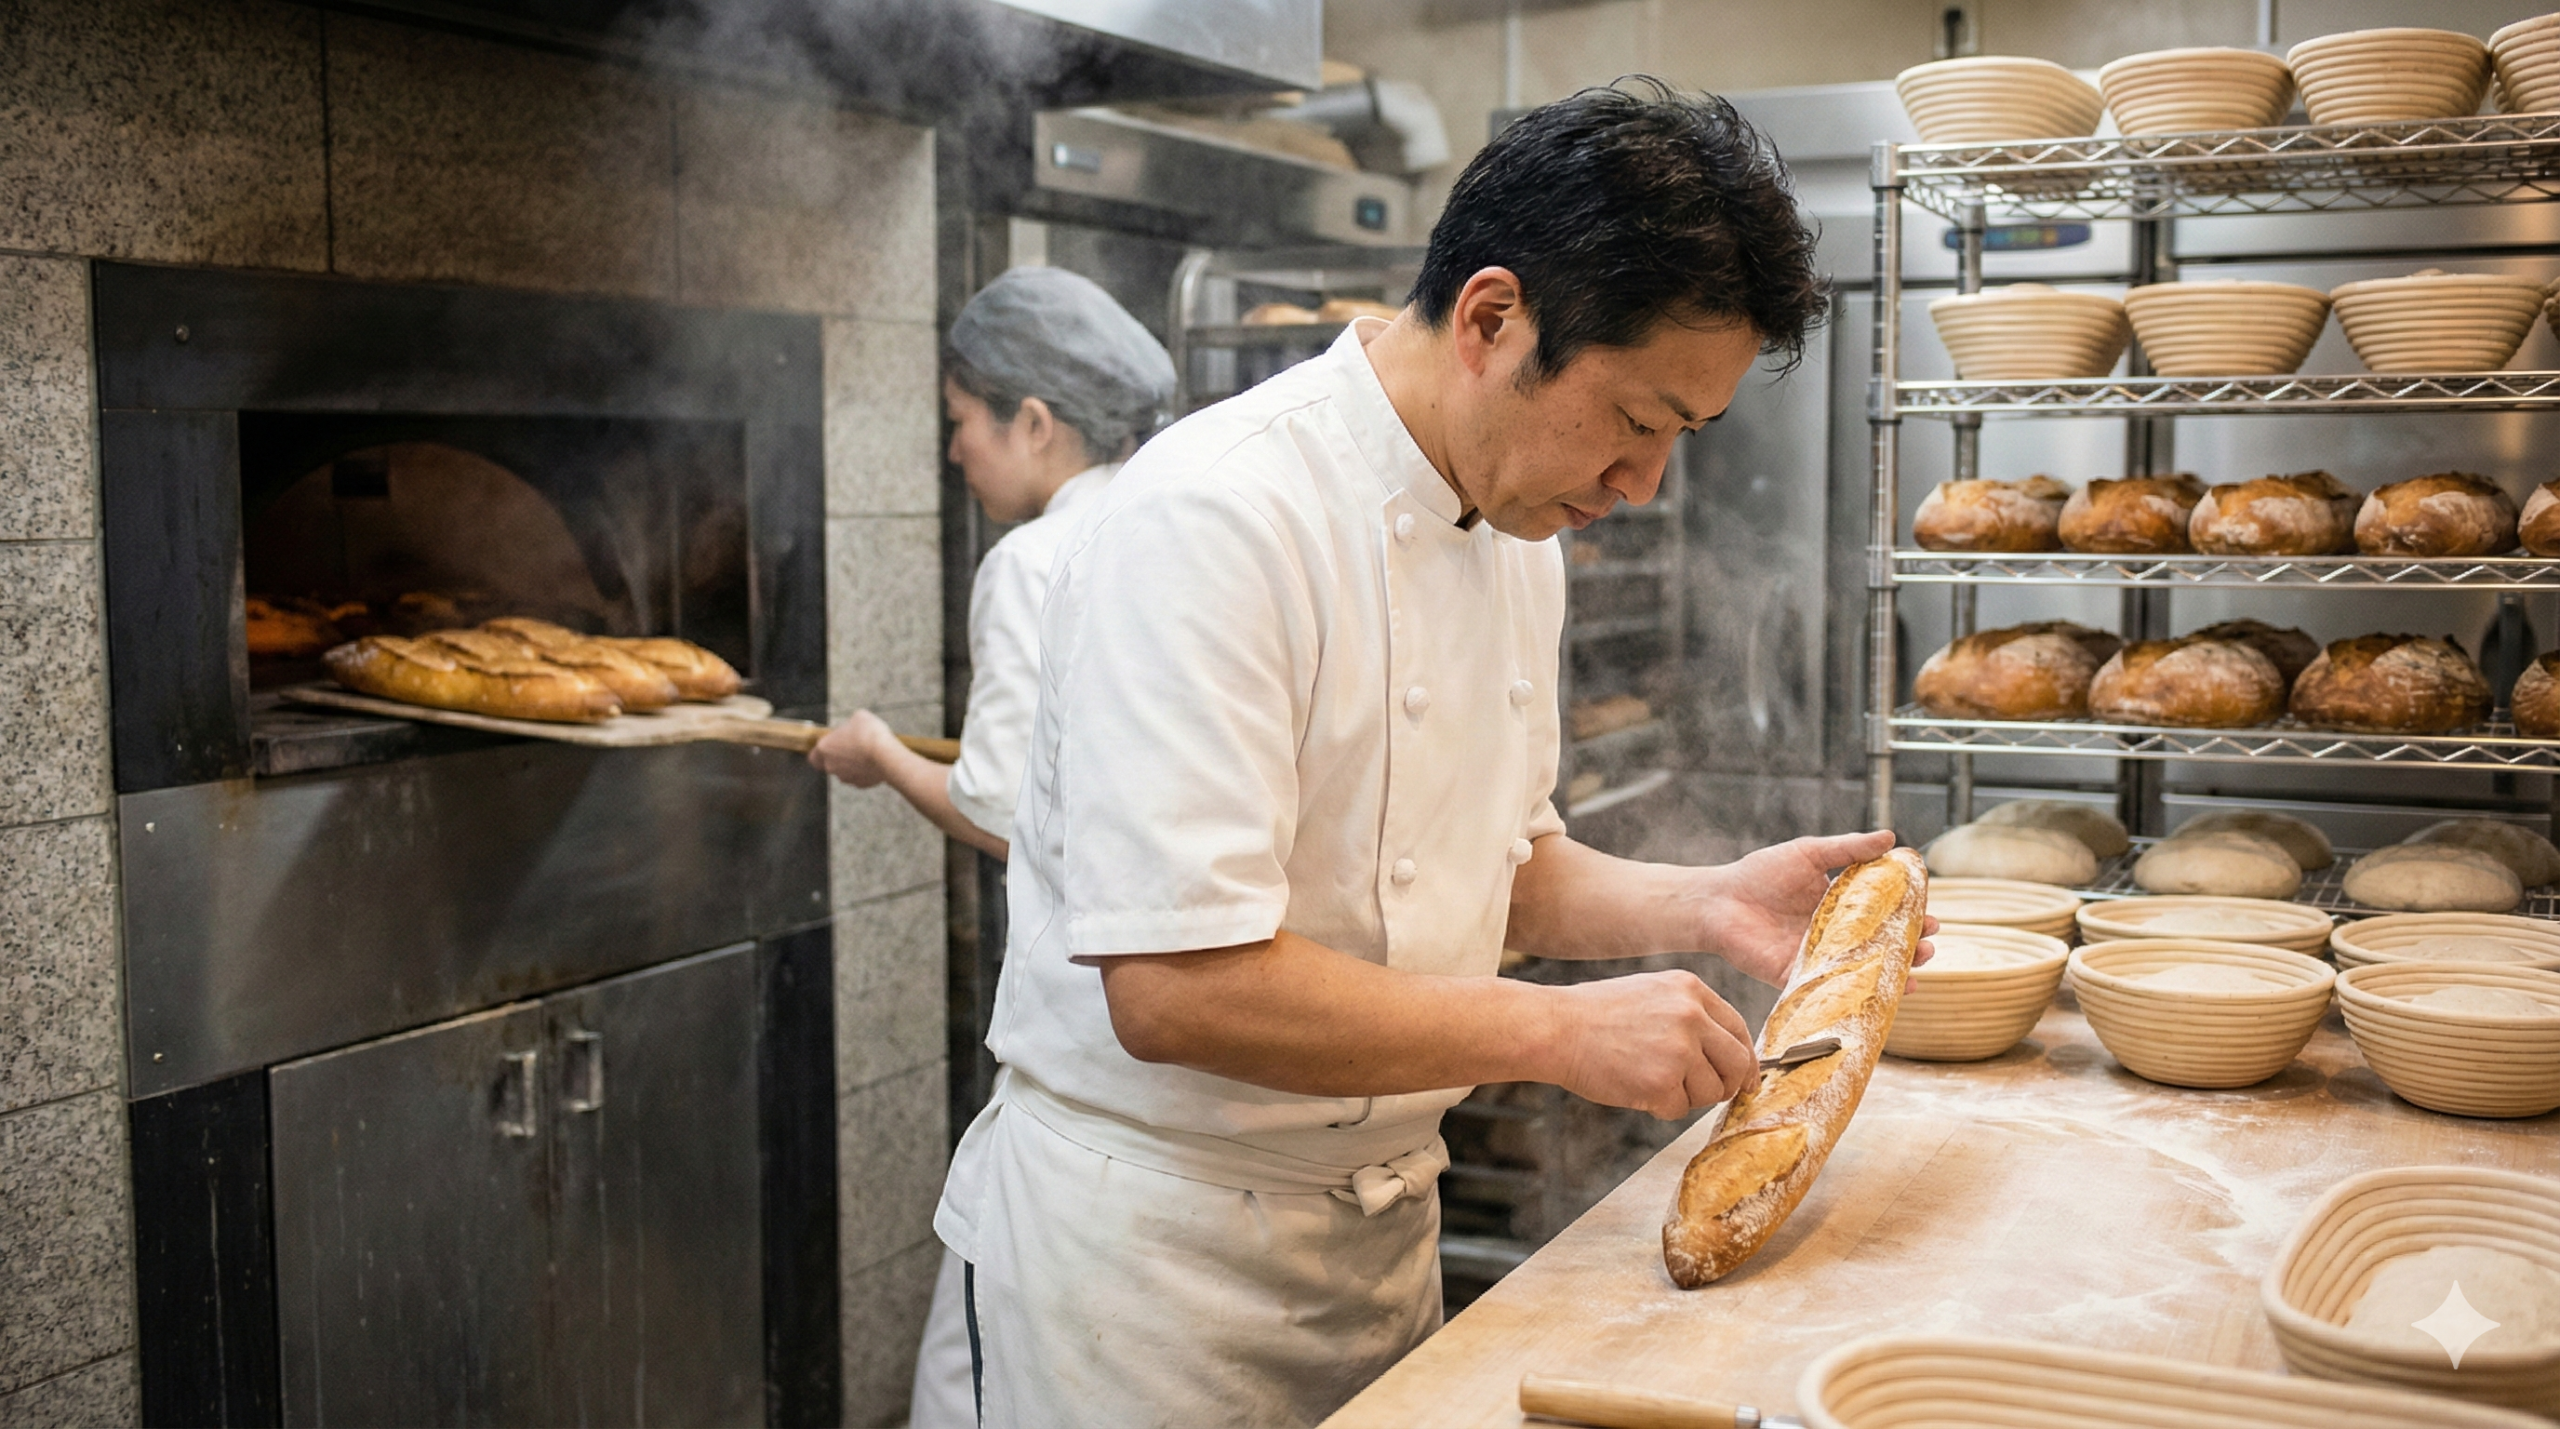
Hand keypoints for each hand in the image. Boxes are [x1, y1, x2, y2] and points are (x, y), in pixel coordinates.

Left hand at [807, 710, 896, 787]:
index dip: (820, 753)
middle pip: (830, 764)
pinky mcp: (861, 784)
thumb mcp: (859, 717)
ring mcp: (846, 777)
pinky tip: (875, 762)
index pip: (813, 757)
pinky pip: (859, 777)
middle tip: (852, 748)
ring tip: (866, 754)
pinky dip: (865, 772)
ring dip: (852, 765)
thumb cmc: (868, 734)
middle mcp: (831, 766)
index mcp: (825, 748)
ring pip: (845, 772)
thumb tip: (854, 727)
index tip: (830, 746)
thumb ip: (851, 724)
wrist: (886, 754)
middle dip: (840, 757)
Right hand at [1546, 971, 1760, 1119]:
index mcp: (1691, 990)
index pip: (1739, 1028)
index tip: (1745, 1078)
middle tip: (1708, 1093)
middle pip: (1737, 1062)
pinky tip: (1634, 1088)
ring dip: (1685, 1096)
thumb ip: (1690, 1015)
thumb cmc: (1595, 1015)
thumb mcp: (1651, 993)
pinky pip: (1679, 1109)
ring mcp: (1679, 1049)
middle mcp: (1692, 1016)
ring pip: (1711, 1091)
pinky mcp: (1663, 1082)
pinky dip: (1659, 1107)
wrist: (1556, 1029)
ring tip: (1649, 1080)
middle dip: (1727, 1085)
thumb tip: (1725, 1054)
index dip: (1745, 1058)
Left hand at [1686, 831, 1936, 986]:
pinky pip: (1832, 989)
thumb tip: (1892, 837)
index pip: (1885, 914)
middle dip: (1911, 949)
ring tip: (1916, 970)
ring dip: (1893, 973)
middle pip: (1882, 946)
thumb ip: (1848, 849)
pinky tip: (1879, 995)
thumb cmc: (1759, 873)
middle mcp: (1834, 935)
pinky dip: (1856, 994)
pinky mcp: (1798, 978)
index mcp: (1840, 906)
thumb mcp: (1809, 854)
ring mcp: (1819, 958)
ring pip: (1864, 970)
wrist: (1717, 900)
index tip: (1933, 918)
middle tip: (1928, 946)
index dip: (1912, 918)